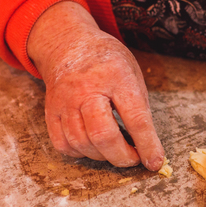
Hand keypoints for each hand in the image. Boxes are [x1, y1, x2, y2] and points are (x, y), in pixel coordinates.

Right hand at [26, 1, 164, 170]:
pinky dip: (80, 153)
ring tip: (114, 151)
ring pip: (81, 143)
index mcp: (116, 76)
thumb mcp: (132, 73)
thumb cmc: (107, 62)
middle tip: (133, 159)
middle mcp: (87, 89)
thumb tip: (148, 146)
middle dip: (121, 156)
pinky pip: (62, 144)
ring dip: (101, 156)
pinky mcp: (50, 111)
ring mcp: (65, 101)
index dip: (147, 145)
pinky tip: (91, 147)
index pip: (135, 118)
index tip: (155, 162)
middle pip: (102, 135)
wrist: (68, 44)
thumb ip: (139, 107)